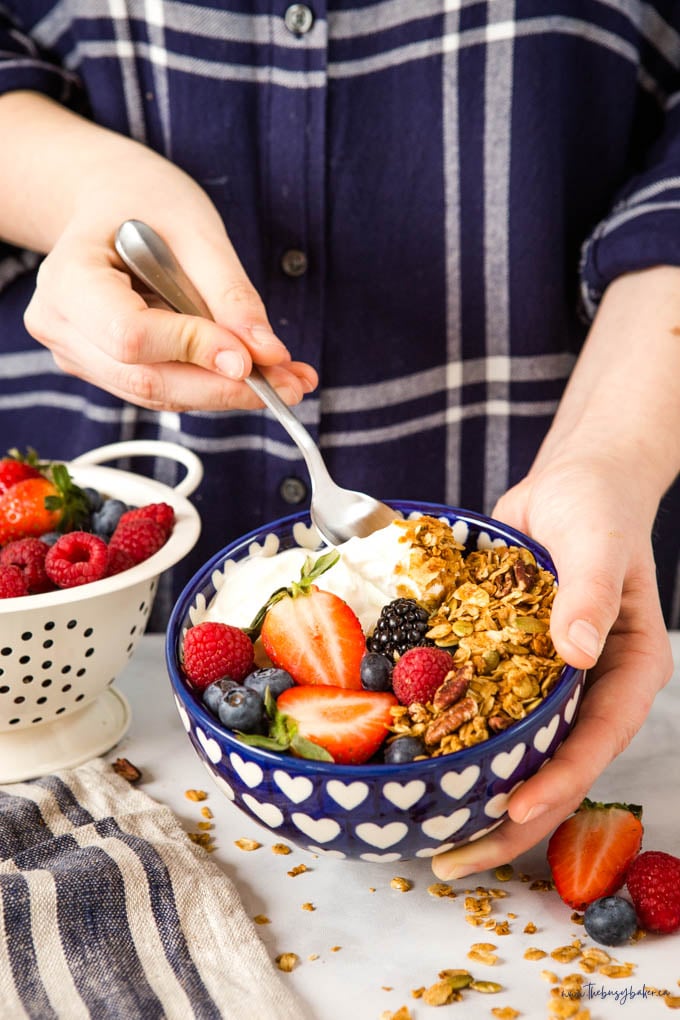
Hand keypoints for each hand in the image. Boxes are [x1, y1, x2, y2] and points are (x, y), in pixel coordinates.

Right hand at [25, 209, 316, 411]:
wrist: (106, 198)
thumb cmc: (143, 199)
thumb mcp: (194, 228)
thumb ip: (229, 293)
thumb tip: (267, 354)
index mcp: (70, 280)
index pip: (130, 336)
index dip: (194, 351)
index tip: (253, 358)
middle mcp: (63, 328)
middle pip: (148, 380)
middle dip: (225, 387)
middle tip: (291, 383)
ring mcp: (80, 355)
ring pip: (159, 394)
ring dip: (227, 394)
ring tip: (288, 380)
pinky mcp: (107, 369)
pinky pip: (163, 388)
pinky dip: (213, 386)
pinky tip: (258, 376)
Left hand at [432, 450, 673, 881]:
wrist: (571, 481)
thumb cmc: (597, 505)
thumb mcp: (597, 540)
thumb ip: (591, 591)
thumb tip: (577, 651)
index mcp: (628, 670)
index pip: (597, 741)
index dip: (558, 783)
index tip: (513, 811)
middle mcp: (590, 687)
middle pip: (556, 768)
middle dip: (510, 820)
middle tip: (451, 858)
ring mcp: (550, 681)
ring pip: (518, 751)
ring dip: (479, 792)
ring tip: (427, 833)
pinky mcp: (514, 665)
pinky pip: (487, 710)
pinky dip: (457, 740)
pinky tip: (415, 764)